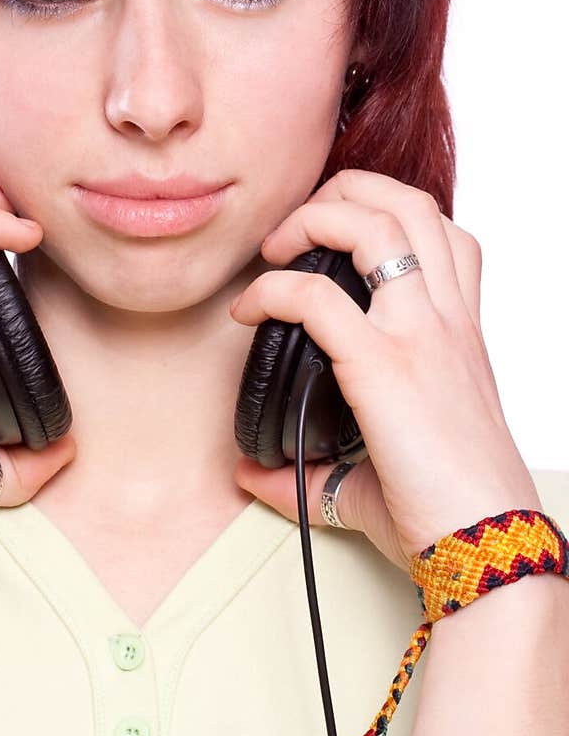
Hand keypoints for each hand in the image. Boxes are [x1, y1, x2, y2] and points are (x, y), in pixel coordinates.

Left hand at [229, 168, 541, 568]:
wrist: (486, 547)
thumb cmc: (453, 510)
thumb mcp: (385, 468)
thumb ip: (321, 468)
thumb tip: (254, 476)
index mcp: (460, 332)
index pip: (441, 233)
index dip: (383, 211)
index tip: (329, 238)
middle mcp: (446, 320)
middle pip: (409, 201)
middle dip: (344, 189)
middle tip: (296, 226)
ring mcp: (420, 335)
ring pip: (377, 220)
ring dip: (315, 214)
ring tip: (276, 245)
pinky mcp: (385, 366)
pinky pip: (317, 296)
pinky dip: (273, 288)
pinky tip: (248, 308)